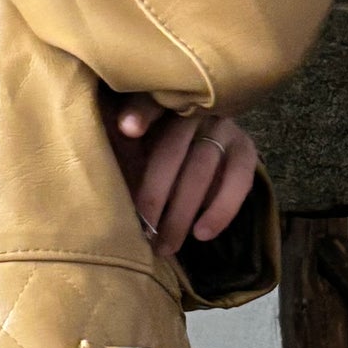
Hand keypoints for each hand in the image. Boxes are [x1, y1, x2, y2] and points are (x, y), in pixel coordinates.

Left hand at [102, 94, 258, 259]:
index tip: (128, 130)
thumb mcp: (133, 143)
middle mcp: (194, 109)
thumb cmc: (152, 147)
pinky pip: (238, 181)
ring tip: (165, 245)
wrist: (203, 142)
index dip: (140, 114)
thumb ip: (120, 148)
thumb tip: (103, 174)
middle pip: (172, 149)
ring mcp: (223, 127)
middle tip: (142, 230)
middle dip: (154, 194)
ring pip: (201, 170)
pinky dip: (220, 211)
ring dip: (181, 213)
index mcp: (160, 101)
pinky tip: (201, 233)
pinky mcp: (245, 149)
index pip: (149, 102)